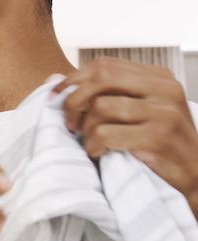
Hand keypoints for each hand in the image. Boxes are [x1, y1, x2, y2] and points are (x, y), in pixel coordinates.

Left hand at [55, 57, 197, 215]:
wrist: (195, 175)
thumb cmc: (160, 143)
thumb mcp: (142, 109)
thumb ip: (113, 93)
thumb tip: (58, 82)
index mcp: (158, 77)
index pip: (104, 65)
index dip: (73, 79)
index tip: (56, 96)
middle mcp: (164, 88)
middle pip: (100, 79)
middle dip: (75, 100)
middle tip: (70, 123)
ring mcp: (163, 111)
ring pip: (101, 107)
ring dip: (86, 129)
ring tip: (91, 141)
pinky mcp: (158, 136)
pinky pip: (106, 134)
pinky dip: (94, 145)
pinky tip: (98, 152)